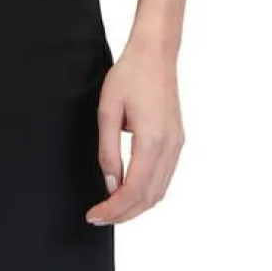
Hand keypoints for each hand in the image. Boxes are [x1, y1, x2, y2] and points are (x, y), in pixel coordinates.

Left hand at [85, 41, 184, 224]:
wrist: (155, 53)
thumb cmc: (129, 75)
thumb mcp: (108, 110)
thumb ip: (108, 151)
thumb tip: (110, 185)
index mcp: (152, 140)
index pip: (134, 191)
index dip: (114, 209)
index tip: (94, 215)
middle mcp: (169, 147)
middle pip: (149, 198)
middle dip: (123, 213)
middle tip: (99, 217)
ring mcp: (177, 145)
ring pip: (159, 191)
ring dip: (136, 206)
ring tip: (112, 209)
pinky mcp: (177, 140)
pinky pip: (164, 177)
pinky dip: (148, 192)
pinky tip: (130, 191)